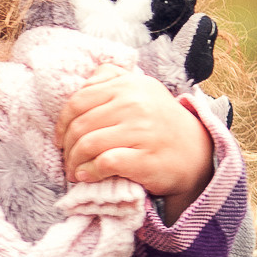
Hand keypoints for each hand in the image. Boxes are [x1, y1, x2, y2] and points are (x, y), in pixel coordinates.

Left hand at [55, 69, 214, 216]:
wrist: (197, 152)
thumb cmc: (161, 122)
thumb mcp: (142, 90)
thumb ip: (112, 79)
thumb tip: (82, 83)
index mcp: (129, 85)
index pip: (78, 101)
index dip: (62, 123)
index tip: (60, 139)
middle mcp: (135, 104)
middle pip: (80, 126)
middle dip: (66, 147)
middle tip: (66, 160)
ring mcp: (141, 131)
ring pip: (88, 144)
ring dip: (74, 163)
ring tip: (73, 172)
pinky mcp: (144, 158)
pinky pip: (104, 163)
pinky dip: (89, 172)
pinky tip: (86, 177)